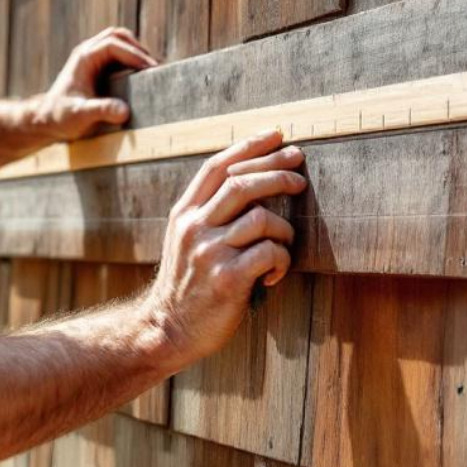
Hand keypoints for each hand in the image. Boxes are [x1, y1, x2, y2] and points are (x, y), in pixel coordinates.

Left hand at [31, 27, 157, 140]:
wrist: (47, 120)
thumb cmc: (61, 117)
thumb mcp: (81, 116)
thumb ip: (101, 111)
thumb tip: (125, 111)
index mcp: (84, 57)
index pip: (114, 44)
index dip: (134, 54)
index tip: (150, 68)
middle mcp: (87, 52)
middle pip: (117, 35)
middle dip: (137, 48)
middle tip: (153, 66)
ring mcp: (91, 57)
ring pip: (118, 41)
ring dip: (135, 51)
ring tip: (150, 69)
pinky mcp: (96, 67)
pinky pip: (117, 54)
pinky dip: (130, 59)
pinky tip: (140, 75)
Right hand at [143, 129, 307, 364]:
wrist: (167, 330)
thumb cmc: (186, 286)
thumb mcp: (184, 241)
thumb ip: (208, 213)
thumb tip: (251, 182)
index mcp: (184, 215)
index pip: (217, 167)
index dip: (249, 147)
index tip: (277, 136)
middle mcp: (194, 228)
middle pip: (242, 183)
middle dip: (278, 173)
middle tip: (300, 178)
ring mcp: (210, 252)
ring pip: (263, 218)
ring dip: (285, 230)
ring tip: (284, 245)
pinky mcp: (228, 278)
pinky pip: (271, 252)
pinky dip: (282, 260)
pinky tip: (274, 275)